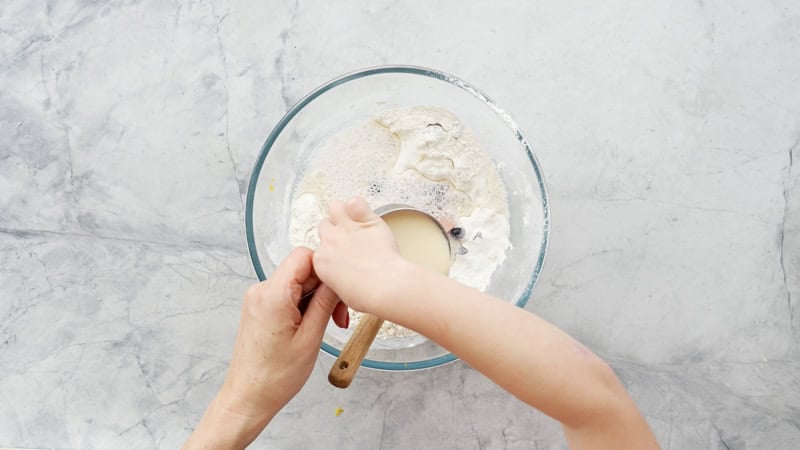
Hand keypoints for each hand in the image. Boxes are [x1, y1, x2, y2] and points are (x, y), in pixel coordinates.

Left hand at [183, 247, 347, 448]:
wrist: (248, 397)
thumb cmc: (275, 376)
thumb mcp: (311, 338)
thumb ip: (325, 302)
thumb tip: (338, 280)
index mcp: (273, 294)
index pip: (305, 257)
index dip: (328, 271)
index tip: (341, 292)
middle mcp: (261, 290)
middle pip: (302, 269)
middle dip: (325, 288)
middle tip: (339, 317)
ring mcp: (258, 298)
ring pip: (297, 282)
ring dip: (316, 298)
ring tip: (326, 324)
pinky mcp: (259, 307)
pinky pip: (287, 294)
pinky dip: (303, 305)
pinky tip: (311, 325)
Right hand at [313, 197, 408, 316]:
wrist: (384, 286)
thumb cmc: (367, 294)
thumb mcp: (342, 292)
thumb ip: (336, 277)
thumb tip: (342, 278)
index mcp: (321, 261)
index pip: (320, 247)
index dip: (333, 250)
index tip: (343, 254)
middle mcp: (330, 241)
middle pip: (324, 226)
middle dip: (335, 230)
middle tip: (351, 240)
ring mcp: (347, 228)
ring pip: (334, 207)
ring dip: (342, 212)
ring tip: (355, 221)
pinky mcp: (365, 220)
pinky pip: (355, 202)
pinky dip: (360, 206)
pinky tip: (366, 214)